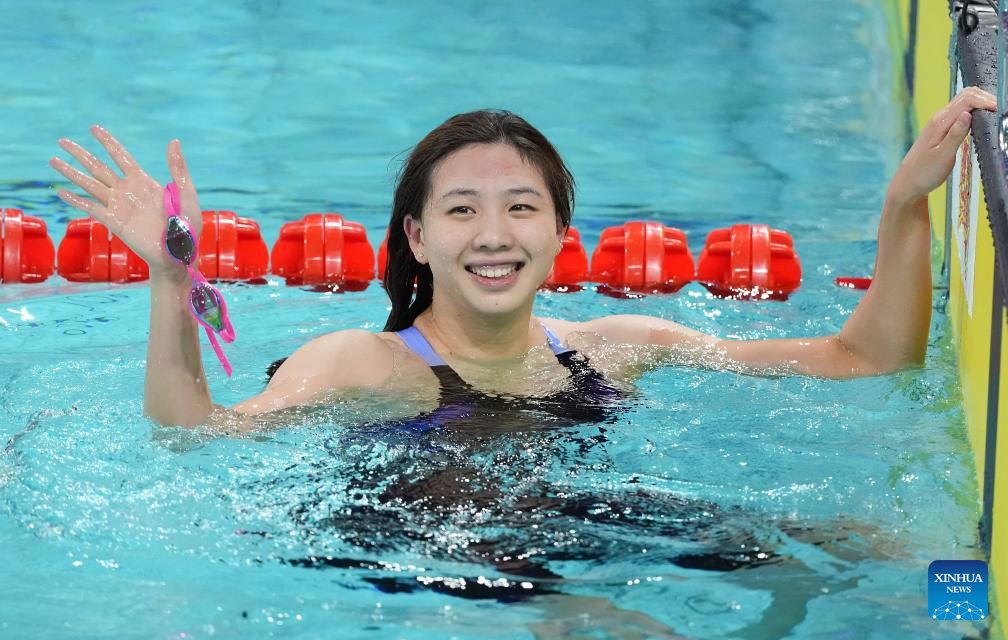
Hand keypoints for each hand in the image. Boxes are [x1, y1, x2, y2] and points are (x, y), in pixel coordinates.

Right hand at [50, 126, 200, 276]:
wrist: (179, 253)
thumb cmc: (188, 224)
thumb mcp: (186, 193)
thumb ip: (178, 168)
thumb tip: (174, 141)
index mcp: (143, 181)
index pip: (121, 156)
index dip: (108, 142)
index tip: (93, 128)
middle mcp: (127, 190)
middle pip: (98, 167)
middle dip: (80, 154)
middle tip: (61, 141)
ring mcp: (118, 206)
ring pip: (90, 184)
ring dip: (71, 173)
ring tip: (53, 161)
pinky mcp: (114, 222)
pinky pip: (91, 208)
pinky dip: (76, 200)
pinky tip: (61, 192)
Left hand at [888, 86, 996, 206]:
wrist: (908, 182)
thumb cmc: (924, 173)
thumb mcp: (942, 156)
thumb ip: (955, 134)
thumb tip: (968, 114)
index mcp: (940, 122)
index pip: (967, 99)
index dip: (986, 101)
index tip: (999, 111)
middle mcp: (940, 117)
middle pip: (967, 95)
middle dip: (986, 98)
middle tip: (1001, 111)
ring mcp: (941, 121)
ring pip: (965, 101)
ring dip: (982, 102)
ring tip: (996, 113)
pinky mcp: (943, 128)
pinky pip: (962, 111)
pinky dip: (976, 110)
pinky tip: (984, 118)